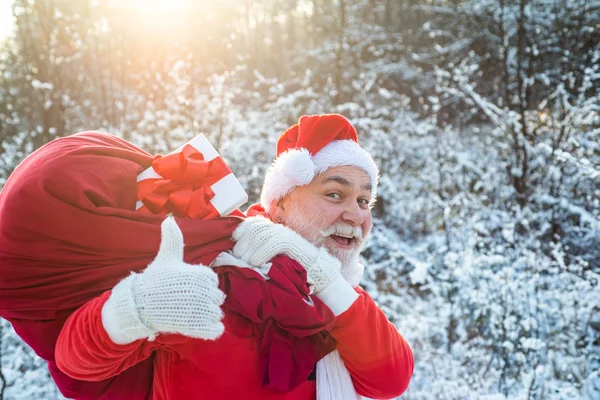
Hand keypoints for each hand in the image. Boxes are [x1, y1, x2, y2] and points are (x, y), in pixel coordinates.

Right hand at [102, 217, 224, 343]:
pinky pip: (216, 330)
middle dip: (204, 300)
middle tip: (184, 301)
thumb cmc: (155, 280)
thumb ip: (173, 239)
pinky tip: (199, 326)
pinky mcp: (200, 328)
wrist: (140, 305)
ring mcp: (203, 310)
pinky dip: (211, 329)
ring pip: (217, 314)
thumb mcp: (166, 257)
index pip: (212, 281)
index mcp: (202, 274)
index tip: (185, 286)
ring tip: (188, 313)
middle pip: (217, 298)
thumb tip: (169, 219)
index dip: (200, 285)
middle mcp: (205, 291)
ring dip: (207, 315)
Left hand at [232, 216, 339, 293]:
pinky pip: (273, 243)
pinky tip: (256, 262)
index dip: (241, 229)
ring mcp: (286, 234)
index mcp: (272, 230)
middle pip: (255, 228)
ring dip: (250, 249)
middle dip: (243, 242)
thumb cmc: (289, 269)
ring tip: (245, 261)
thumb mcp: (270, 258)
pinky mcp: (292, 242)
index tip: (233, 241)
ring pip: (262, 234)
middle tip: (237, 257)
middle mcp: (278, 229)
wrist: (314, 273)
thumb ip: (258, 251)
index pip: (253, 222)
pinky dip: (262, 252)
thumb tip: (236, 252)